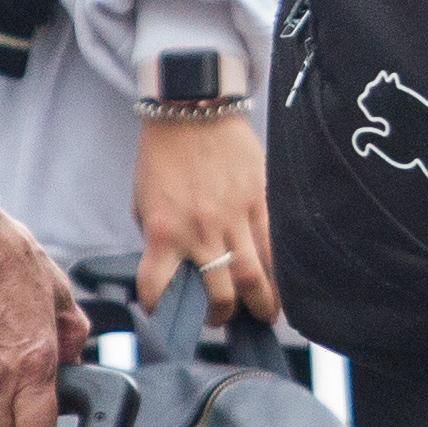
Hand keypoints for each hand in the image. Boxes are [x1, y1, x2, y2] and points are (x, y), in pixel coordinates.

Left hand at [135, 112, 276, 329]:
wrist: (192, 108)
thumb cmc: (164, 155)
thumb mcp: (145, 202)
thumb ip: (161, 237)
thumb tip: (178, 267)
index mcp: (164, 232)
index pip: (158, 288)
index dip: (158, 307)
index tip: (163, 311)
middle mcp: (200, 231)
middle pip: (221, 293)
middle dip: (225, 315)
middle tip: (225, 317)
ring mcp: (234, 217)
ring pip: (255, 275)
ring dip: (262, 303)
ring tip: (266, 312)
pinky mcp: (260, 201)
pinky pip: (274, 244)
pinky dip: (279, 268)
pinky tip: (282, 280)